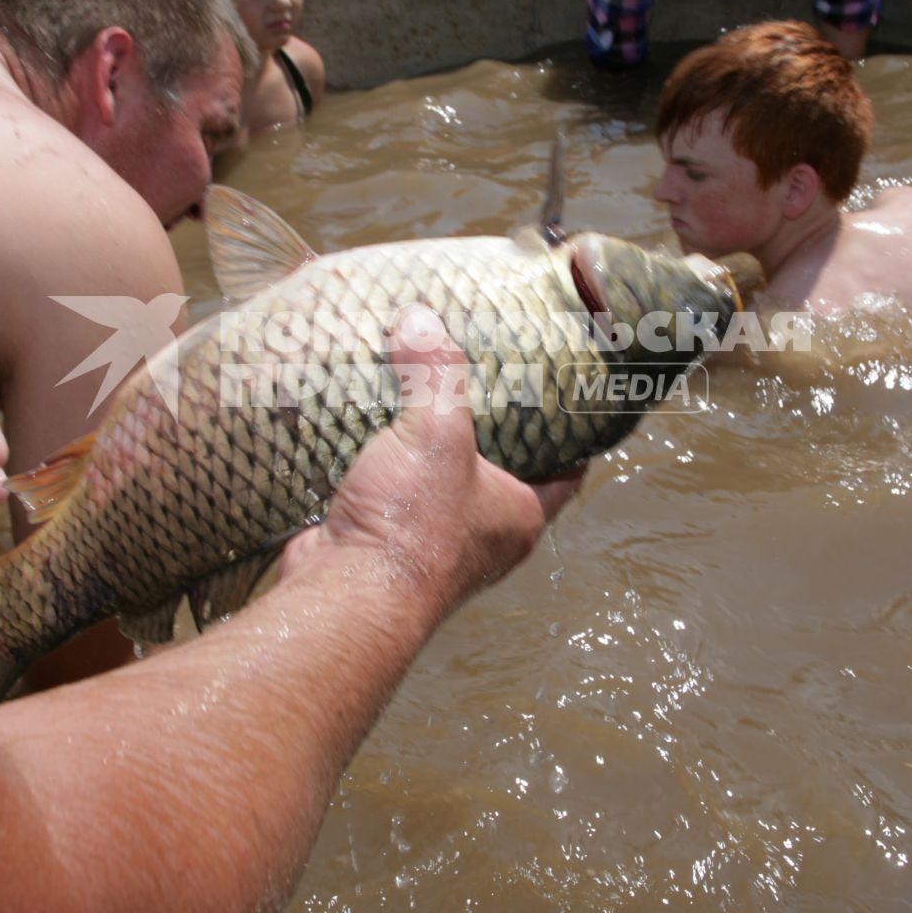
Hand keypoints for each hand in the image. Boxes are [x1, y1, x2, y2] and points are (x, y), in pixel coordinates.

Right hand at [285, 305, 580, 615]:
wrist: (343, 595)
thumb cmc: (413, 526)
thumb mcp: (438, 432)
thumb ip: (435, 371)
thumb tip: (422, 317)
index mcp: (520, 514)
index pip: (567, 468)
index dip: (569, 431)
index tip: (563, 391)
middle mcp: (483, 534)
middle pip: (496, 467)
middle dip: (484, 424)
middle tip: (476, 370)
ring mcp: (429, 541)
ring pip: (436, 477)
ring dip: (424, 440)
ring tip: (416, 383)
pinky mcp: (380, 540)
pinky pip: (387, 488)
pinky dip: (378, 457)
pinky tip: (366, 418)